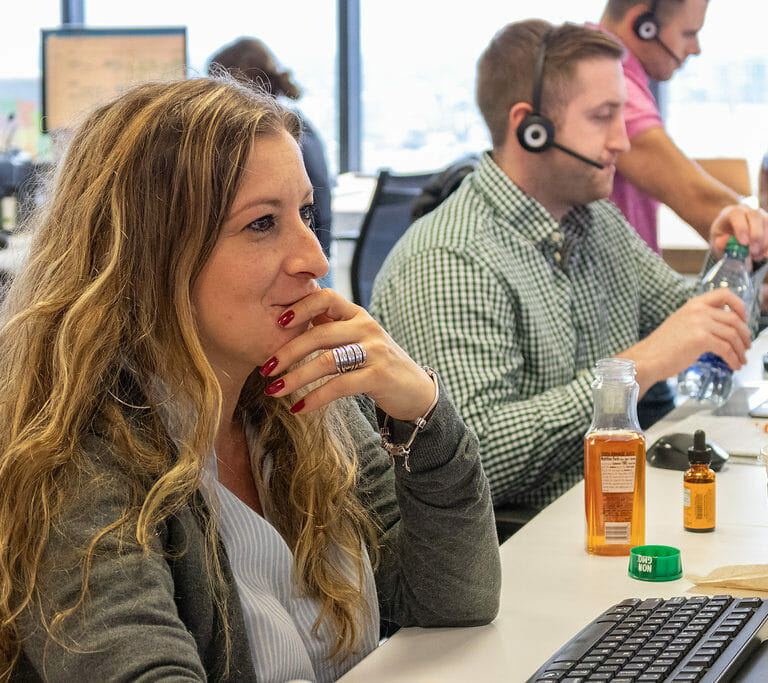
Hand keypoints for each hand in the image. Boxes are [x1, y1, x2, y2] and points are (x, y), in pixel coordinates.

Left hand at [259, 288, 435, 419]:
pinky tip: (299, 408)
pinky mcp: (379, 376)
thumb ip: (331, 329)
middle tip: (265, 368)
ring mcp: (375, 351)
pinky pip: (339, 386)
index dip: (301, 306)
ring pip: (326, 361)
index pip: (327, 297)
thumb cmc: (377, 365)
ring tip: (274, 391)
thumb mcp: (357, 340)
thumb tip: (289, 322)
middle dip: (288, 352)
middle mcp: (367, 327)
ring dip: (296, 378)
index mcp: (358, 314)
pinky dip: (315, 398)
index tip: (277, 322)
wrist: (415, 390)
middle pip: (319, 333)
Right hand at [617, 289, 749, 394]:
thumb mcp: (681, 324)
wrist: (646, 358)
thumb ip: (700, 321)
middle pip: (734, 318)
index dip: (740, 306)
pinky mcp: (700, 339)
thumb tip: (721, 330)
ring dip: (740, 349)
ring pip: (733, 334)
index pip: (725, 294)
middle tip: (746, 346)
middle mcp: (697, 310)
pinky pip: (726, 348)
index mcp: (693, 304)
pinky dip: (734, 358)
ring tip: (741, 359)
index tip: (743, 319)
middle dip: (745, 334)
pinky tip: (734, 365)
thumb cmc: (661, 347)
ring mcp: (699, 323)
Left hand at [710, 204, 767, 261]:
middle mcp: (747, 210)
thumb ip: (720, 241)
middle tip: (753, 251)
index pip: (737, 214)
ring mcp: (760, 215)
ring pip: (767, 223)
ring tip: (756, 255)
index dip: (741, 228)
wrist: (731, 230)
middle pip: (756, 217)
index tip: (743, 243)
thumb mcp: (717, 239)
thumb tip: (721, 244)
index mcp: (731, 213)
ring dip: (764, 241)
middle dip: (756, 235)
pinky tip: (764, 253)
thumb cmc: (723, 235)